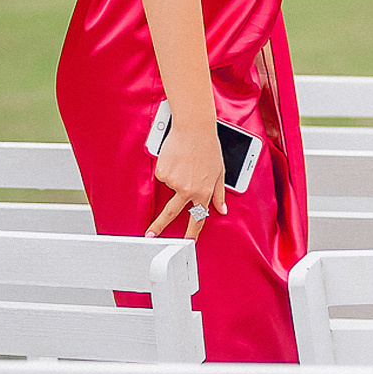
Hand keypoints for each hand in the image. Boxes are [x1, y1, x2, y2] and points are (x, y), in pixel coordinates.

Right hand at [145, 120, 227, 238]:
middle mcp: (188, 190)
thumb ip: (219, 194)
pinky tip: (176, 158)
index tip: (187, 243)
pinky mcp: (162, 173)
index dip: (193, 232)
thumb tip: (221, 209)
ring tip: (185, 161)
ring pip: (170, 186)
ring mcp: (173, 182)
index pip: (198, 218)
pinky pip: (163, 176)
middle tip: (150, 236)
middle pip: (171, 213)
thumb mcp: (220, 172)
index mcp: (203, 192)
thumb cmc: (209, 148)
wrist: (194, 130)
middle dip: (159, 226)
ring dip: (176, 176)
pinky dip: (168, 169)